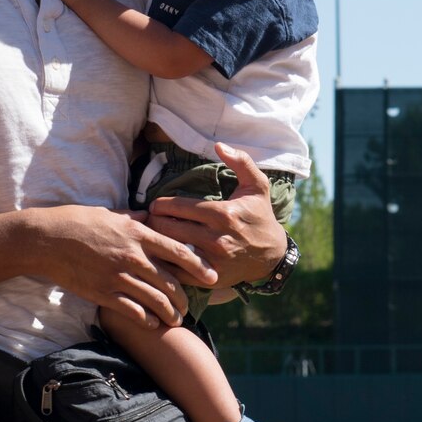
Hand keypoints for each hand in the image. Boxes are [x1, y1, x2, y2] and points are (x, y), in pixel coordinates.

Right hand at [23, 205, 214, 329]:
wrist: (47, 240)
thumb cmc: (77, 221)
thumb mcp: (109, 214)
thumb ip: (132, 218)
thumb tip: (148, 215)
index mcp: (137, 234)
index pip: (177, 251)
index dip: (198, 266)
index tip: (211, 276)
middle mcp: (132, 256)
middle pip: (169, 281)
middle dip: (184, 297)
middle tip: (189, 305)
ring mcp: (118, 276)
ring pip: (154, 299)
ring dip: (169, 313)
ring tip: (176, 320)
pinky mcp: (103, 293)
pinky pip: (132, 310)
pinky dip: (146, 319)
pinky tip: (152, 323)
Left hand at [146, 142, 286, 290]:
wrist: (272, 254)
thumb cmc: (259, 216)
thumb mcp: (257, 185)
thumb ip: (241, 161)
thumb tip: (219, 144)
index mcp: (223, 213)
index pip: (178, 207)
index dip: (161, 205)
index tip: (154, 205)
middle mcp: (216, 238)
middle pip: (169, 228)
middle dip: (154, 222)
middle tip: (149, 220)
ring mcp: (212, 260)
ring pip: (171, 249)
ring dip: (158, 242)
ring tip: (151, 236)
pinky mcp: (210, 277)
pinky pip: (178, 272)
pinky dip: (167, 264)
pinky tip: (163, 256)